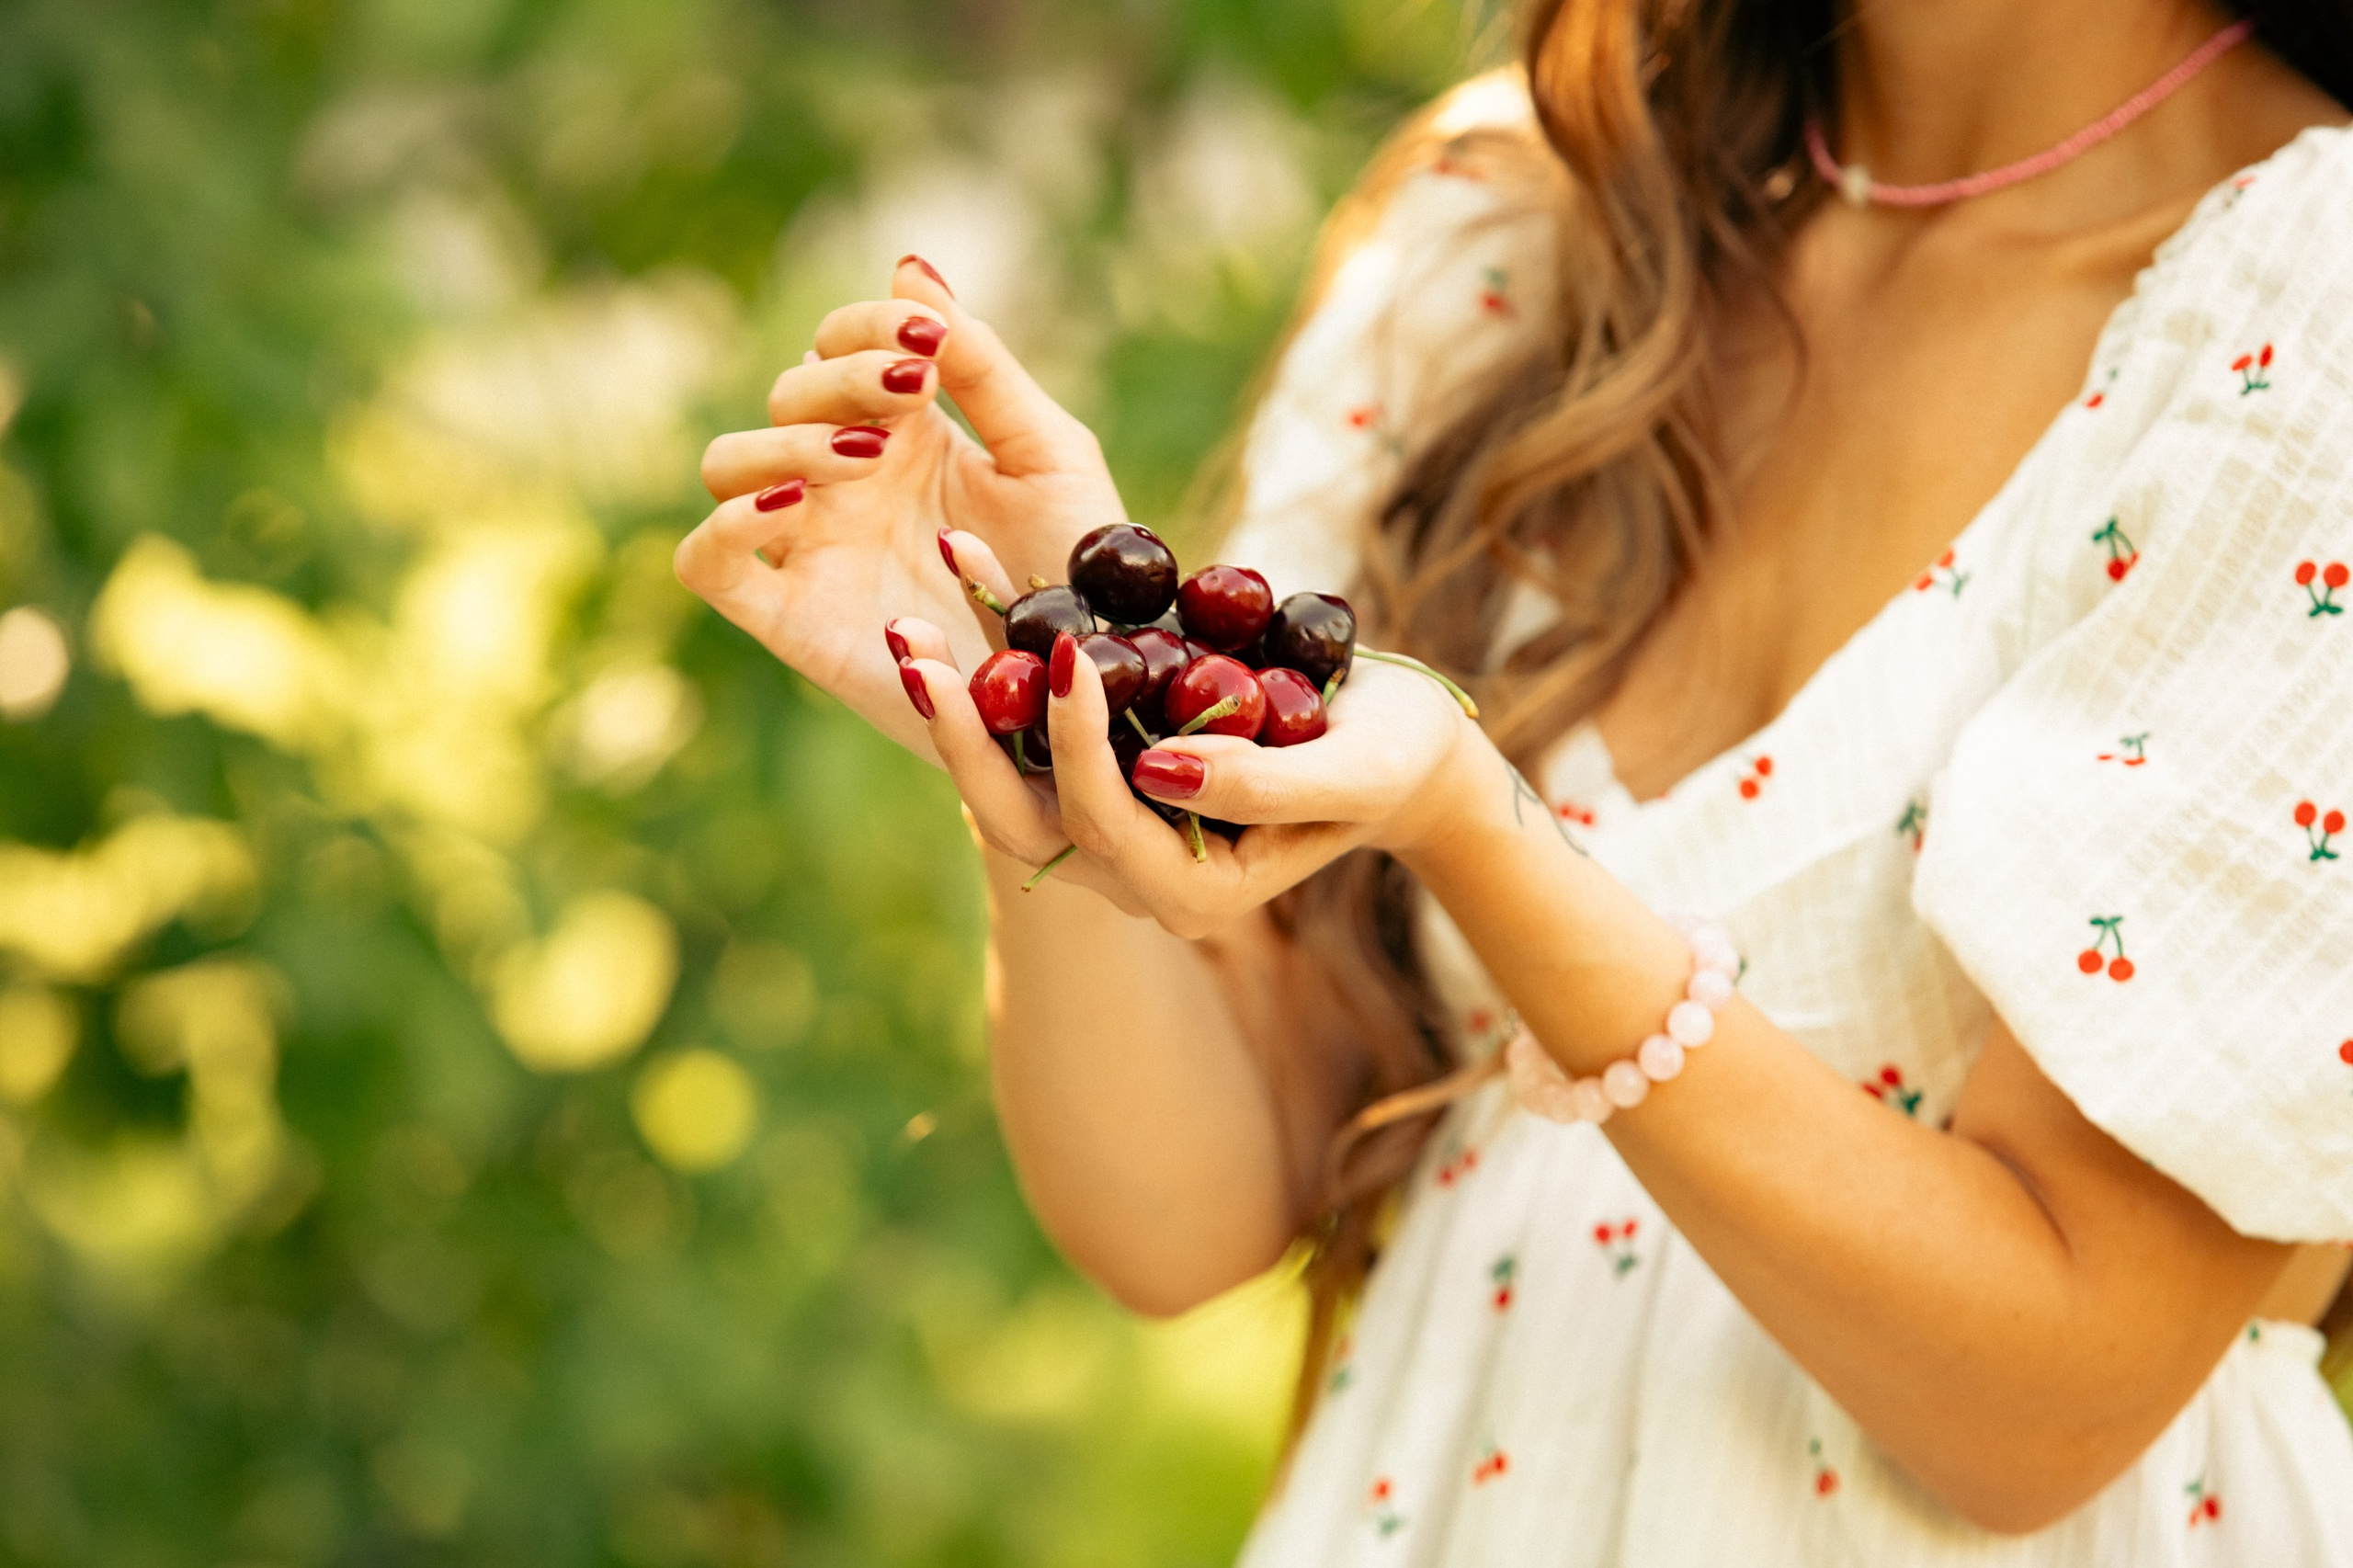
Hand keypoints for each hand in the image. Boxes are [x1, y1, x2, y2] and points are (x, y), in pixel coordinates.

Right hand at [674, 256, 1125, 759]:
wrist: (1086, 682)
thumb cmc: (1076, 567)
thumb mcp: (1045, 452)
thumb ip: (982, 366)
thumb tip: (911, 265)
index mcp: (906, 429)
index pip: (842, 342)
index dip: (869, 326)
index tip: (927, 348)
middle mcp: (847, 479)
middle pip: (787, 392)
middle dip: (841, 379)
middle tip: (909, 396)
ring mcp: (812, 546)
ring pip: (727, 464)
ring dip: (783, 441)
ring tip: (863, 454)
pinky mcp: (793, 620)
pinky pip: (709, 565)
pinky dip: (724, 525)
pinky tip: (790, 504)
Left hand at [891, 599, 1485, 937]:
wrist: (1398, 750)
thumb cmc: (1393, 760)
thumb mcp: (1352, 771)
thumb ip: (1264, 785)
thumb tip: (1157, 768)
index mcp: (1190, 892)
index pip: (1103, 822)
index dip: (1075, 743)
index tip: (1068, 652)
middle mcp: (1133, 870)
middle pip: (1018, 814)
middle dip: (963, 733)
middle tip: (916, 650)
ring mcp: (1110, 822)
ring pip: (1009, 773)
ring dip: (959, 697)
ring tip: (912, 622)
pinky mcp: (1103, 768)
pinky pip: (1032, 726)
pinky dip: (1001, 661)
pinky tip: (971, 584)